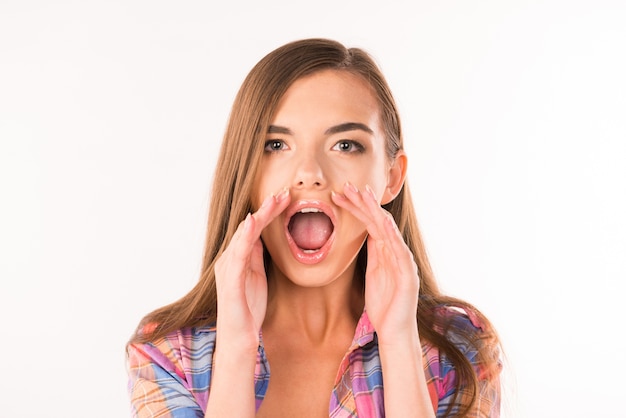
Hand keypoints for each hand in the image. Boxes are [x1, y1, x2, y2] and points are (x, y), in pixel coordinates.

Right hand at [214, 188, 289, 349]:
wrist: (238, 338)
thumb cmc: (248, 309)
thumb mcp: (257, 277)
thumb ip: (258, 258)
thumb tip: (264, 238)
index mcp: (238, 258)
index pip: (255, 229)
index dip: (270, 212)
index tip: (287, 197)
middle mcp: (229, 258)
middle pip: (249, 226)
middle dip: (267, 208)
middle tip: (285, 191)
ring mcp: (227, 268)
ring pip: (244, 235)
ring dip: (259, 216)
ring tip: (273, 200)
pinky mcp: (231, 280)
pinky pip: (238, 254)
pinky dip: (245, 236)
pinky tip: (253, 222)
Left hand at [332, 183, 418, 342]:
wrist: (396, 332)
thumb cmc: (384, 306)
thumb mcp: (373, 275)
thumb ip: (373, 255)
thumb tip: (366, 235)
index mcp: (385, 252)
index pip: (369, 223)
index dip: (355, 208)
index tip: (339, 195)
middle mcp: (396, 252)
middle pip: (378, 221)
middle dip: (363, 202)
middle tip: (346, 185)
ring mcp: (404, 262)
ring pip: (389, 230)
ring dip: (375, 211)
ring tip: (364, 194)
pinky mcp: (408, 275)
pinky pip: (399, 251)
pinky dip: (392, 236)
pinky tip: (383, 223)